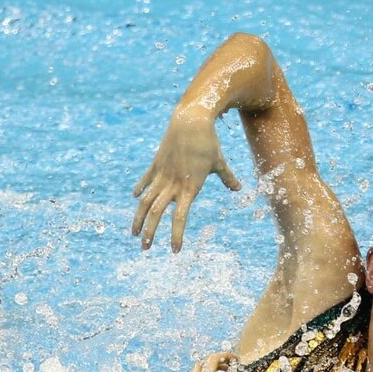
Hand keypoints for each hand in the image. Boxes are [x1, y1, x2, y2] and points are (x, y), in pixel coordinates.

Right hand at [132, 111, 240, 251]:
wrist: (191, 120)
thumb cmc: (208, 142)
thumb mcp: (219, 162)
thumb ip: (227, 177)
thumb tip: (239, 188)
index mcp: (189, 187)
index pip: (179, 218)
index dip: (176, 235)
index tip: (175, 250)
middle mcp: (172, 184)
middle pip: (156, 213)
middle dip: (149, 232)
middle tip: (145, 248)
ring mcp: (161, 174)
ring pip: (145, 200)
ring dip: (138, 218)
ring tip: (134, 232)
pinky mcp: (156, 164)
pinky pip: (145, 180)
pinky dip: (139, 189)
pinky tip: (134, 198)